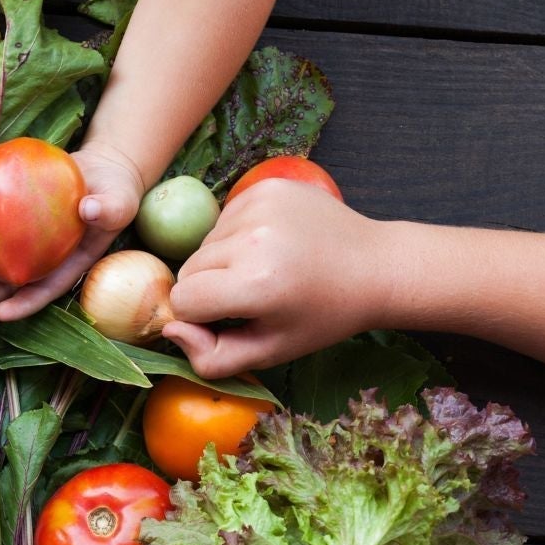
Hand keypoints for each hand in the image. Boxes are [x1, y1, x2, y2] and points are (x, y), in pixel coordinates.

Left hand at [0, 142, 145, 320]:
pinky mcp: (10, 217)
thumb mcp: (120, 200)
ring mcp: (24, 240)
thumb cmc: (115, 192)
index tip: (1, 314)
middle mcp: (42, 258)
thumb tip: (90, 209)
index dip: (24, 304)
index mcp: (68, 264)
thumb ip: (109, 209)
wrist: (100, 171)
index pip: (45, 289)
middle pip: (10, 281)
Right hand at [162, 180, 391, 376]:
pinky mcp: (265, 186)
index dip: (202, 316)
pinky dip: (237, 236)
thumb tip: (170, 329)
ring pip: (204, 243)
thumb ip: (211, 357)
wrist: (374, 266)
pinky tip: (271, 245)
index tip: (232, 319)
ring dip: (223, 261)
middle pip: (189, 270)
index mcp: (256, 284)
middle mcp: (254, 238)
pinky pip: (223, 218)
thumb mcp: (270, 351)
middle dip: (210, 288)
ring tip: (265, 268)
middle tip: (254, 296)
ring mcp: (259, 205)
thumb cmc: (321, 316)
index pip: (184, 300)